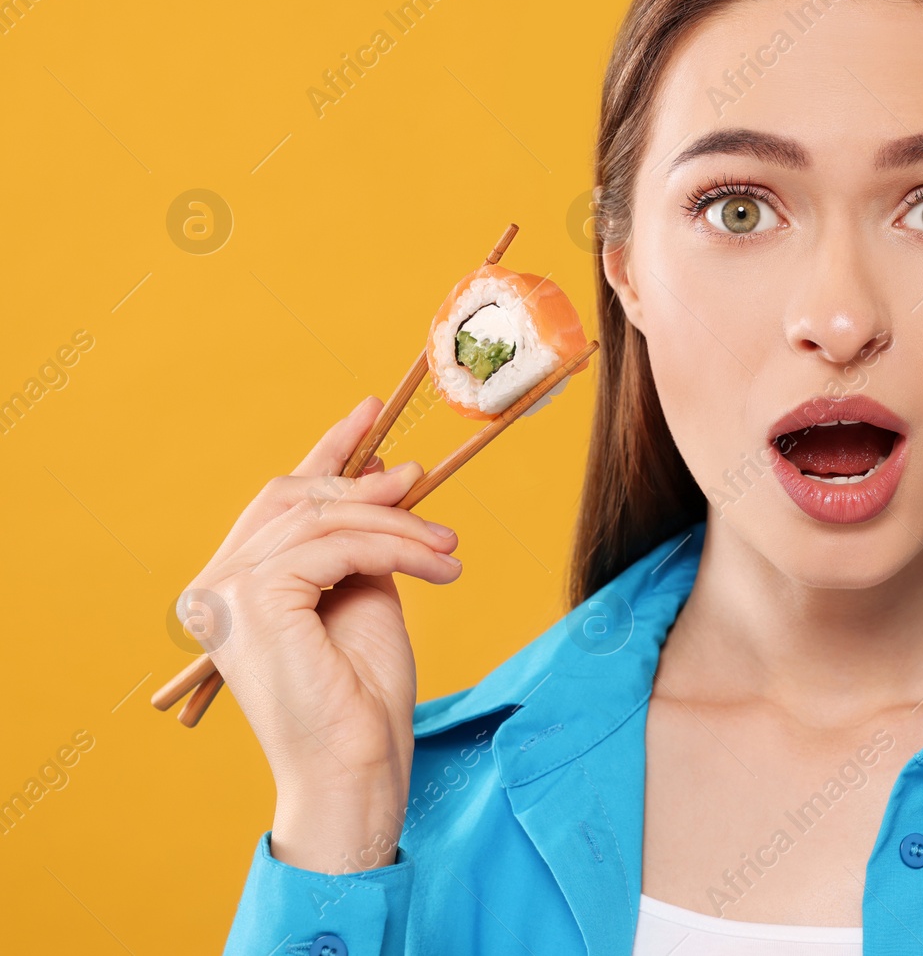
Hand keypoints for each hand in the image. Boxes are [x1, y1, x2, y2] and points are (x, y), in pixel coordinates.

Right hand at [185, 396, 462, 871]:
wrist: (357, 769)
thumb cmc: (362, 699)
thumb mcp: (364, 598)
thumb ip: (358, 544)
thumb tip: (383, 481)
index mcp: (233, 589)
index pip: (277, 501)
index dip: (325, 453)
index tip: (369, 414)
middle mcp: (215, 588)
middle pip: (295, 499)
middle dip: (365, 483)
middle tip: (422, 480)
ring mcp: (227, 594)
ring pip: (324, 519)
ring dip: (397, 525)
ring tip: (447, 550)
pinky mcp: (255, 601)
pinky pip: (336, 544)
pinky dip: (392, 546)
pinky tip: (435, 567)